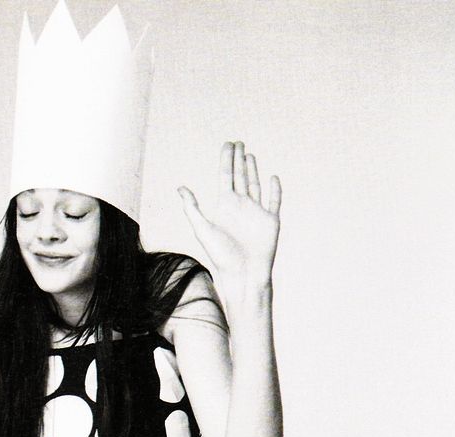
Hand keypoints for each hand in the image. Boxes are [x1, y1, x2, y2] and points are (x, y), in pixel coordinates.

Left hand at [177, 142, 280, 300]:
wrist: (243, 274)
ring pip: (254, 185)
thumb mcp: (202, 229)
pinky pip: (274, 201)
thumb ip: (192, 208)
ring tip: (249, 155)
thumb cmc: (220, 256)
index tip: (228, 143)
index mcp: (225, 206)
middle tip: (238, 143)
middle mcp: (240, 206)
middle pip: (240, 176)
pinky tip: (273, 178)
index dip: (227, 159)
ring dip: (253, 170)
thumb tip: (180, 188)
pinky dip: (275, 190)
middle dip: (238, 159)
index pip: (226, 176)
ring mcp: (256, 213)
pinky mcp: (271, 221)